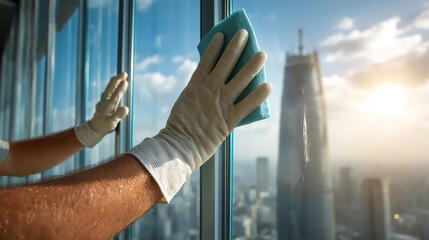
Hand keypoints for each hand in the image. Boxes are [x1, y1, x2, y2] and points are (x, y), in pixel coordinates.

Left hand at [75, 72, 128, 147]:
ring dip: (115, 81)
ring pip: (109, 88)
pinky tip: (115, 81)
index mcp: (107, 108)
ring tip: (122, 75)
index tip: (125, 82)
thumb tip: (126, 108)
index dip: (120, 89)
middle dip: (117, 81)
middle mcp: (104, 102)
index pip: (114, 97)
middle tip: (124, 73)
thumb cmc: (104, 126)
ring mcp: (103, 100)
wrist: (94, 128)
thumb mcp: (112, 123)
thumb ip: (118, 115)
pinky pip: (108, 90)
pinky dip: (112, 84)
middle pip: (110, 89)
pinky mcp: (104, 100)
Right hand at [128, 29, 271, 201]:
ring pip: (241, 78)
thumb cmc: (180, 128)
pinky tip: (268, 86)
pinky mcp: (229, 118)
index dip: (215, 46)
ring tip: (262, 54)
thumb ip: (198, 94)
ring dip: (253, 64)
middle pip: (227, 62)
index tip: (223, 35)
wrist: (179, 146)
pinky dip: (258, 95)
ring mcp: (221, 102)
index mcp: (195, 84)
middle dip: (237, 46)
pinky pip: (247, 104)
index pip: (207, 59)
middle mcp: (210, 89)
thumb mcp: (186, 103)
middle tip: (245, 34)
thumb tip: (207, 87)